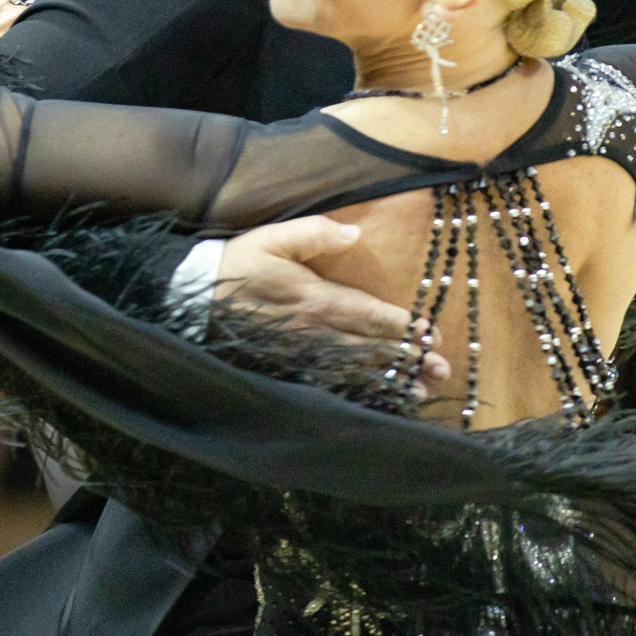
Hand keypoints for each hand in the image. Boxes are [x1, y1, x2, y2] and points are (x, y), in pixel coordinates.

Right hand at [213, 217, 449, 386]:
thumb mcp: (273, 238)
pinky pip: (329, 384)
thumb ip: (315, 233)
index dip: (402, 326)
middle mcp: (315, 333)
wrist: (194, 300)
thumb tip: (354, 234)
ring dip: (389, 381)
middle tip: (441, 370)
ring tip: (419, 393)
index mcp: (317, 299)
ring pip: (355, 371)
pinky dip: (355, 393)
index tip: (431, 333)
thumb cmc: (236, 265)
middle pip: (370, 347)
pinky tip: (373, 402)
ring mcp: (302, 356)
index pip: (369, 315)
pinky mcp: (288, 368)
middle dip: (408, 358)